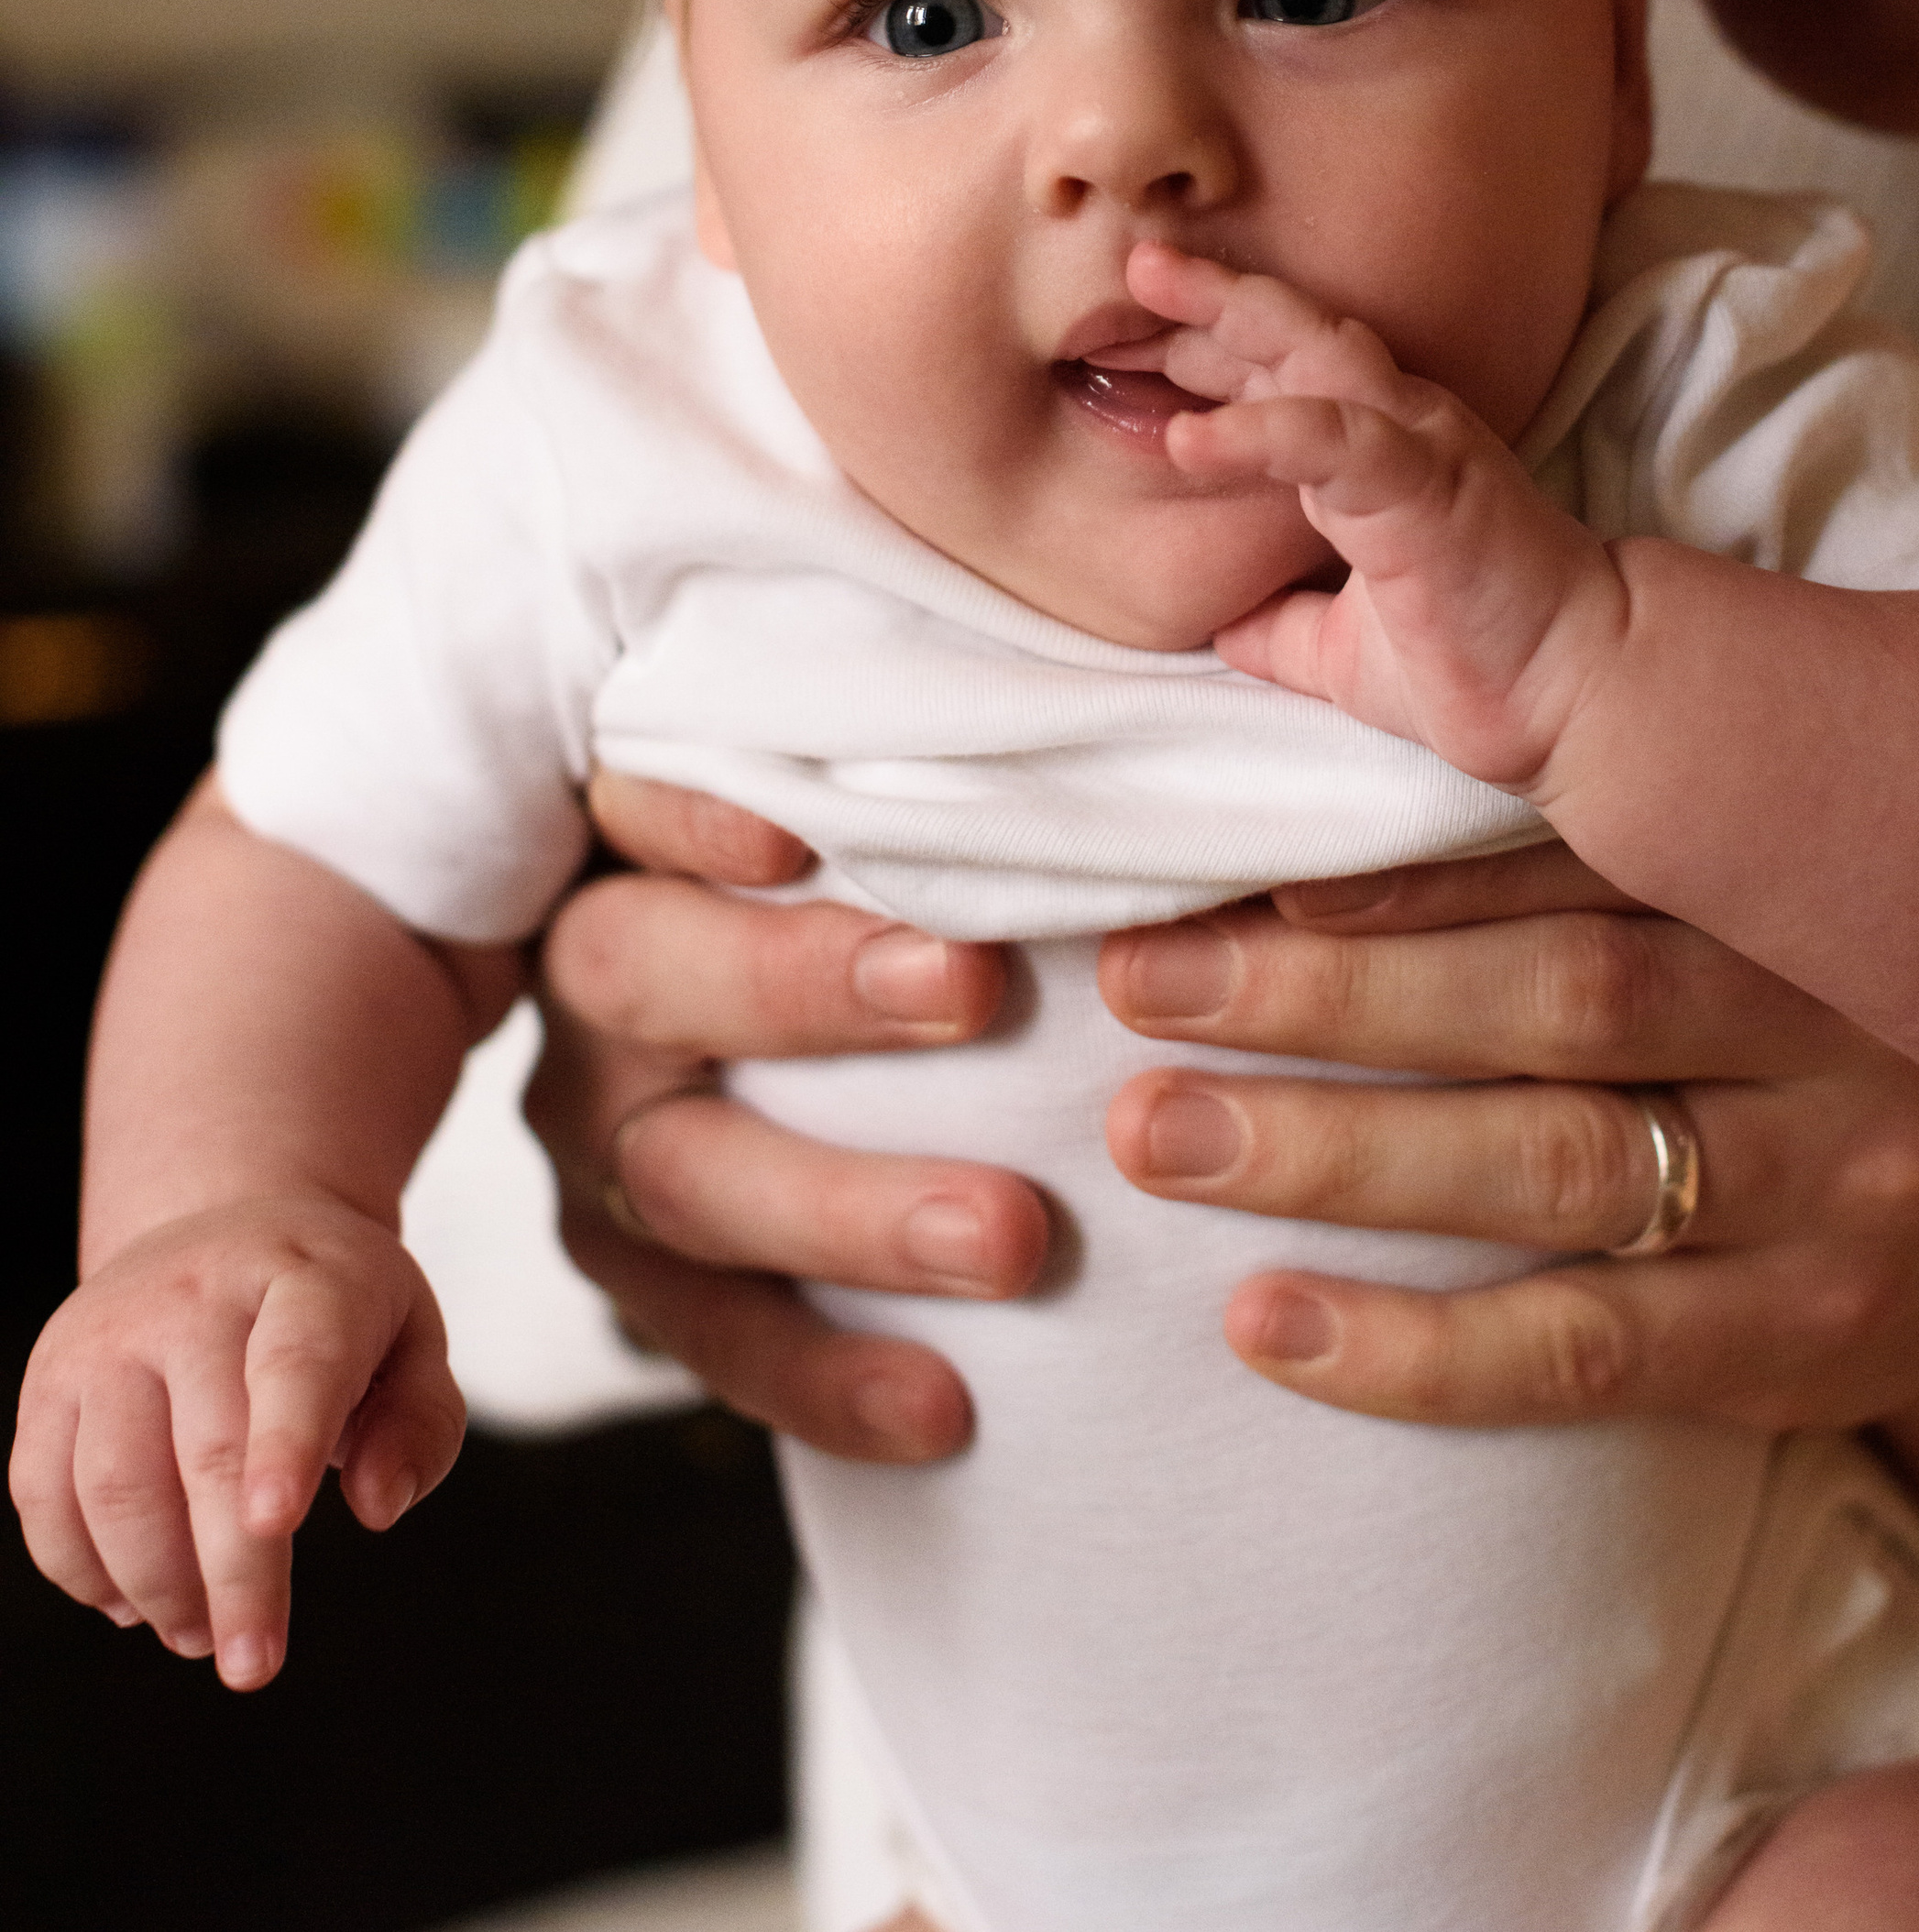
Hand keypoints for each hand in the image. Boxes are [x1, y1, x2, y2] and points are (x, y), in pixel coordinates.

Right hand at [11, 1194, 459, 1690]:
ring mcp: (112, 1331)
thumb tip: (378, 1506)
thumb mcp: (410, 1343)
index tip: (278, 1524)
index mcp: (309, 1276)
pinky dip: (82, 1570)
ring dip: (158, 1586)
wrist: (225, 1229)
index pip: (298, 1358)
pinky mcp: (52, 1377)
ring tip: (202, 1633)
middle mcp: (198, 1293)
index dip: (286, 1442)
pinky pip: (43, 1493)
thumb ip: (420, 1425)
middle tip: (255, 1663)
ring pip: (116, 1484)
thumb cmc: (333, 1310)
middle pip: (208, 1451)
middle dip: (232, 1575)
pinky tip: (133, 1602)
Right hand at [525, 774, 1050, 1460]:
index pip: (632, 794)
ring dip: (845, 1205)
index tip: (803, 815)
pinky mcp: (640, 1266)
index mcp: (645, 831)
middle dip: (806, 985)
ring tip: (1008, 1236)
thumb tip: (1171, 656)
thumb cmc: (910, 846)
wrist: (815, 1030)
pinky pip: (715, 1336)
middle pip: (647, 972)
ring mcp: (606, 1130)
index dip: (695, 805)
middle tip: (973, 990)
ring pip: (684, 1174)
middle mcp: (601, 975)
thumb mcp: (912, 767)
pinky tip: (949, 1408)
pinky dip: (826, 1376)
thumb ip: (979, 727)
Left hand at [1096, 847, 1918, 1758]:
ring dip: (1340, 1157)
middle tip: (1140, 987)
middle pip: (1559, 1002)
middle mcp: (1830, 1024)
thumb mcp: (1770, 891)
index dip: (1403, 865)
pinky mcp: (1805, 1348)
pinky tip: (1270, 1328)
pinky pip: (1594, 1356)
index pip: (1585, 854)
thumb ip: (1609, 824)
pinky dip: (1423, 1351)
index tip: (1234, 862)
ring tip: (1158, 1136)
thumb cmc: (1832, 1018)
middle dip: (1333, 997)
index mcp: (1802, 879)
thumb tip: (1338, 726)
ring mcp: (1829, 1196)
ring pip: (1560, 1171)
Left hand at [1132, 242, 1619, 796]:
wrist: (1576, 697)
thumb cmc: (1479, 663)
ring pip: (1316, 351)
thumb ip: (1281, 625)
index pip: (1281, 377)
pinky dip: (1260, 428)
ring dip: (1230, 313)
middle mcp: (1398, 428)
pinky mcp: (1428, 487)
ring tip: (1148, 287)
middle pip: (1293, 332)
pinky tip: (1187, 435)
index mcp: (1375, 454)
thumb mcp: (1341, 651)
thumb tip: (1221, 628)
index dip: (1207, 348)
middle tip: (1134, 256)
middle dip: (1209, 291)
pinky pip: (1336, 440)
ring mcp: (1417, 447)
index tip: (1127, 334)